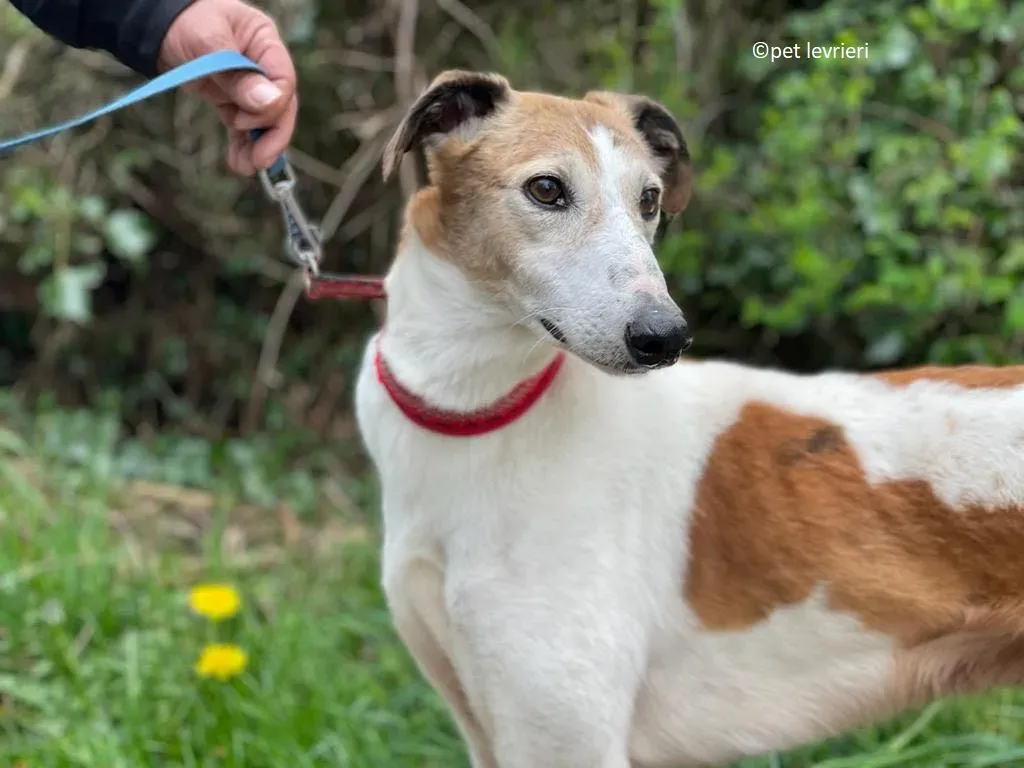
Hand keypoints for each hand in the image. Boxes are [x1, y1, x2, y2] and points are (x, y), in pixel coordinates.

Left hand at [157, 0, 297, 174]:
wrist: (158, 23)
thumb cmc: (185, 19)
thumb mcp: (208, 41)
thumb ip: (238, 73)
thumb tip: (270, 102)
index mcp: (265, 43)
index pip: (284, 81)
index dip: (272, 107)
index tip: (245, 121)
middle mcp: (263, 67)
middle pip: (279, 107)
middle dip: (270, 136)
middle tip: (259, 161)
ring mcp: (250, 85)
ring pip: (264, 122)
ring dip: (257, 147)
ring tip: (245, 167)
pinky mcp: (234, 100)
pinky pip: (245, 127)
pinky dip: (243, 145)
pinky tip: (237, 162)